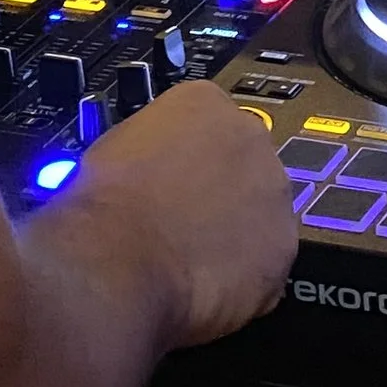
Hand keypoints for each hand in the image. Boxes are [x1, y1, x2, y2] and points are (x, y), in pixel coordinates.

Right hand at [62, 81, 295, 345]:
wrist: (116, 260)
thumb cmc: (104, 205)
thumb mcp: (114, 147)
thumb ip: (154, 147)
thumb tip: (152, 166)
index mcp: (205, 103)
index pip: (212, 121)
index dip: (192, 156)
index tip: (179, 176)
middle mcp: (250, 139)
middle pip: (245, 164)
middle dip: (221, 192)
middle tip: (185, 219)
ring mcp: (273, 193)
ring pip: (261, 213)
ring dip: (236, 233)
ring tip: (190, 256)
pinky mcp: (282, 247)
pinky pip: (267, 261)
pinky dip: (243, 276)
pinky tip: (205, 283)